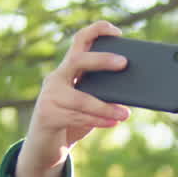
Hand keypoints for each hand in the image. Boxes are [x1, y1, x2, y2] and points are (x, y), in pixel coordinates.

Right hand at [15, 20, 132, 176]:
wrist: (45, 146)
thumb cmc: (73, 120)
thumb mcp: (87, 103)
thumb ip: (102, 94)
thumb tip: (132, 91)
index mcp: (68, 69)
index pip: (80, 40)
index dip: (97, 31)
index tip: (118, 32)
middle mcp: (56, 78)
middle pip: (79, 60)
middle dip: (102, 60)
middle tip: (124, 63)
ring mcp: (49, 96)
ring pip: (82, 98)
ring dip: (106, 107)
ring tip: (125, 114)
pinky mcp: (47, 115)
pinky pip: (76, 116)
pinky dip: (97, 120)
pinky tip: (113, 122)